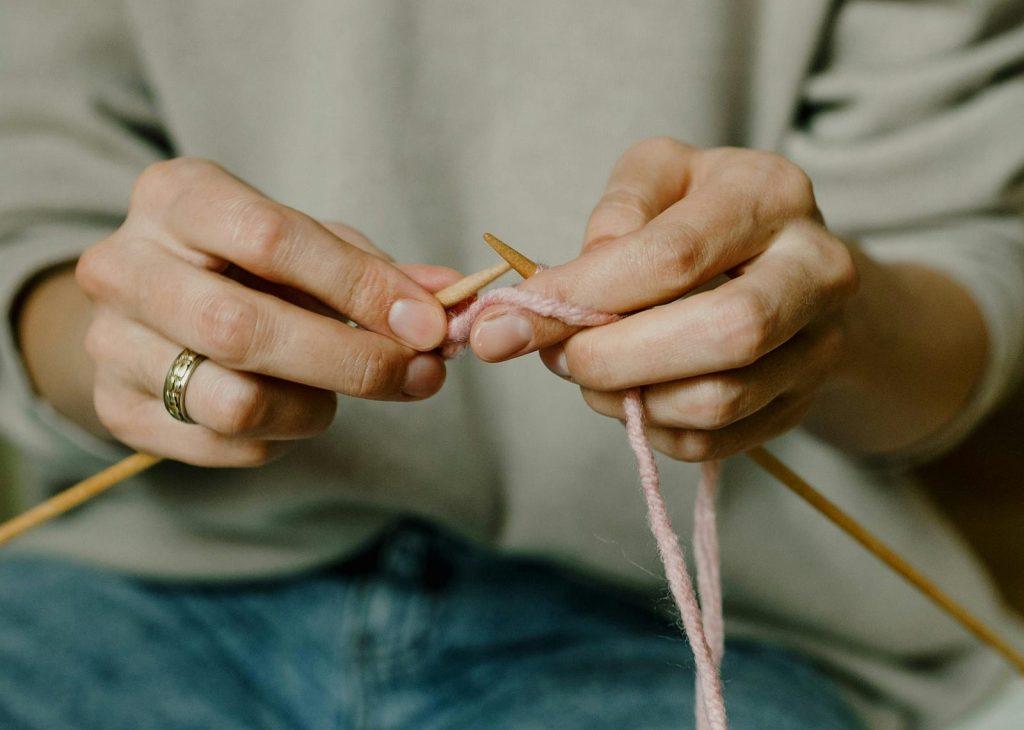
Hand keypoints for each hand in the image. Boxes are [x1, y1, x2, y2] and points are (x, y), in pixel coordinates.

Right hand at [75, 158, 457, 465]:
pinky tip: (293, 408)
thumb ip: (376, 270)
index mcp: (178, 197)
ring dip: (315, 407)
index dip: (361, 287)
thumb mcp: (309, 245)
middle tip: (420, 375)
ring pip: (234, 402)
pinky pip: (225, 444)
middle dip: (352, 360)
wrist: (154, 305)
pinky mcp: (118, 409)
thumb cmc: (247, 265)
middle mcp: (124, 265)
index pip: (273, 239)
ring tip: (337, 392)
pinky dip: (283, 437)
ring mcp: (111, 342)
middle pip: (244, 328)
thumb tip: (453, 299)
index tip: (429, 324)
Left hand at [469, 138, 858, 460]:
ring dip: (629, 399)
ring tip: (590, 373)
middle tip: (558, 357)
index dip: (584, 295)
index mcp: (771, 194)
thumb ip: (615, 216)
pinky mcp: (800, 402)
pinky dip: (653, 429)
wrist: (790, 264)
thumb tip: (564, 290)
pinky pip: (715, 441)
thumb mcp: (659, 177)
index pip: (674, 256)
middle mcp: (816, 269)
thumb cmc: (706, 212)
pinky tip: (630, 395)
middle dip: (618, 358)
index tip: (510, 320)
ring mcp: (819, 345)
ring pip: (718, 400)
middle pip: (725, 333)